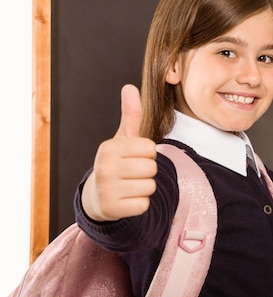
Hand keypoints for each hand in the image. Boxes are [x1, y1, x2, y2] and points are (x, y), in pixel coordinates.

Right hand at [82, 84, 157, 220]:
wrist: (97, 197)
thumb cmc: (117, 164)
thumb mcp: (123, 139)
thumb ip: (131, 115)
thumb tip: (130, 87)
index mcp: (109, 148)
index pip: (150, 148)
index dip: (148, 153)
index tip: (135, 157)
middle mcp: (105, 167)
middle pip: (151, 167)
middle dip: (148, 171)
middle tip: (133, 174)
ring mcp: (107, 189)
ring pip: (150, 186)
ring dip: (145, 188)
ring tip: (130, 186)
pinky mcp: (112, 209)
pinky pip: (144, 205)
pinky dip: (140, 204)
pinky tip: (128, 200)